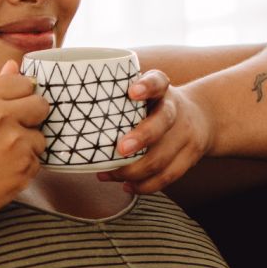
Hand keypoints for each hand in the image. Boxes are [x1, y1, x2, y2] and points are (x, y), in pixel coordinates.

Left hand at [95, 70, 214, 193]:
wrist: (202, 116)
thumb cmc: (155, 105)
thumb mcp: (145, 91)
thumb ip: (116, 93)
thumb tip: (64, 107)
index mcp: (162, 90)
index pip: (157, 82)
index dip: (147, 86)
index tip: (132, 92)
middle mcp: (176, 109)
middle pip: (163, 122)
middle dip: (141, 137)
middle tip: (120, 149)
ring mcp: (186, 134)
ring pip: (162, 157)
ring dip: (133, 170)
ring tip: (108, 174)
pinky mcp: (189, 157)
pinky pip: (168, 176)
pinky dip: (145, 185)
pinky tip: (126, 186)